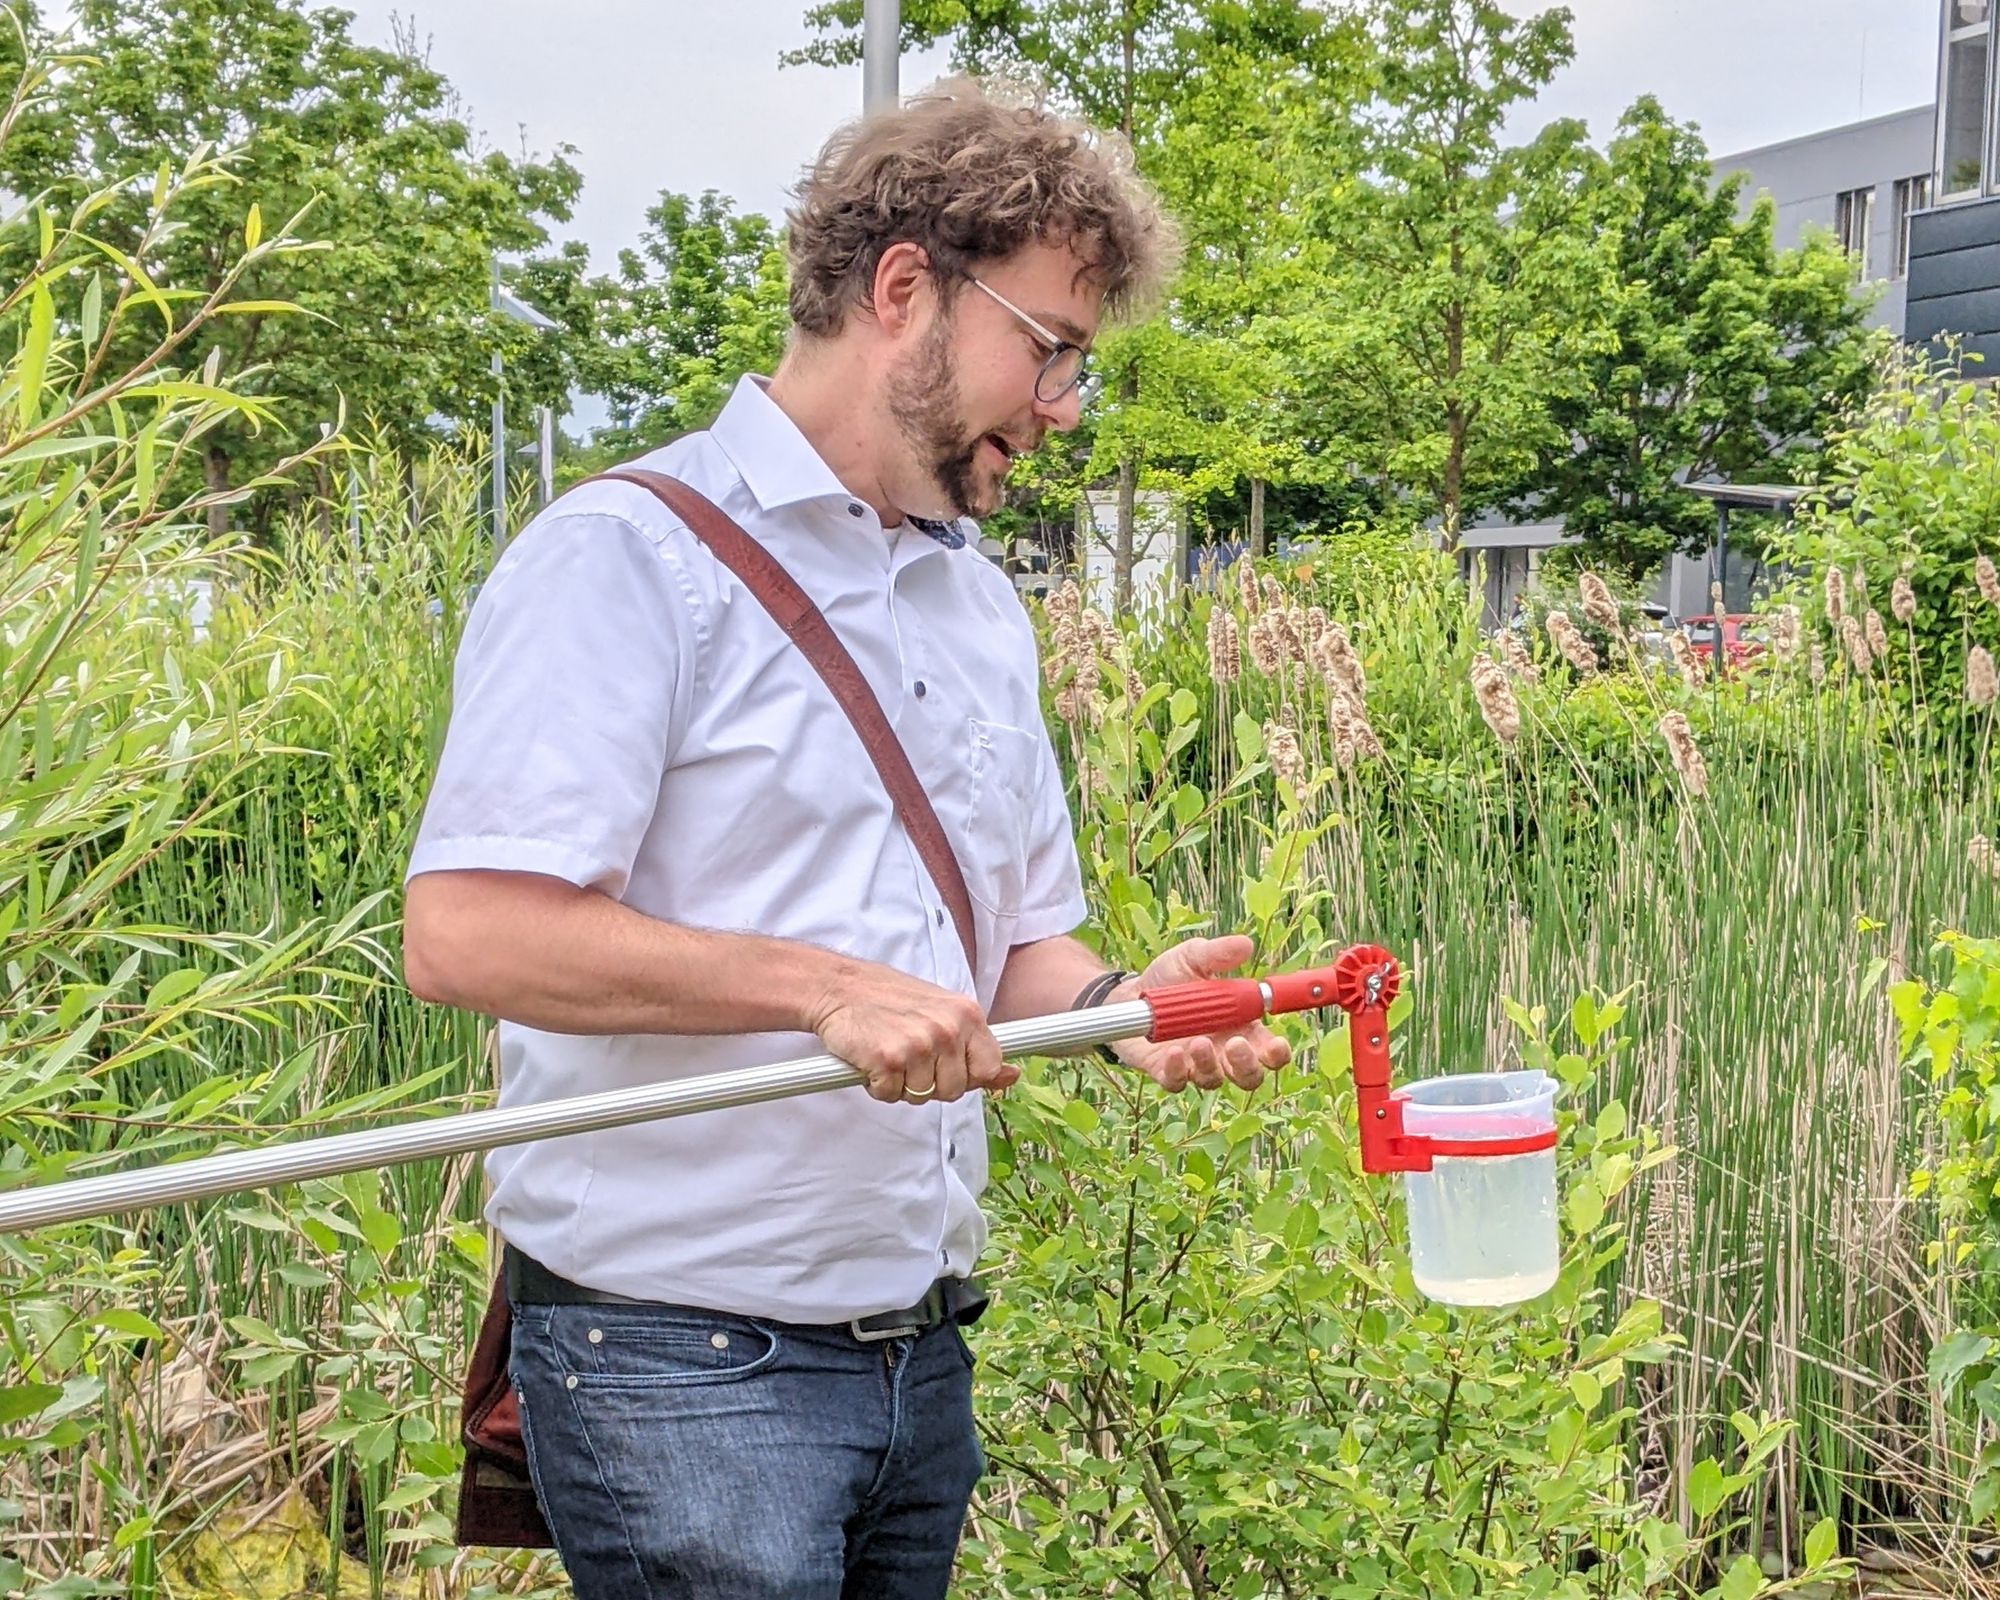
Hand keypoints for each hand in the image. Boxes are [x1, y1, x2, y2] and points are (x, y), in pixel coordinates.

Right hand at [805, 958, 1012, 1105]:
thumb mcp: (942, 1012)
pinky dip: (877, 1085)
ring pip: (921, 1096)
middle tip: (909, 1058)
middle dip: (930, 1084)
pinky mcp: (888, 1060)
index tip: (948, 1068)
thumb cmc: (889, 999)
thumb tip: (1011, 1076)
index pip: (989, 1067)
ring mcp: (919, 1045)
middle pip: (954, 1090)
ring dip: (901, 1085)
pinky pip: (889, 1095)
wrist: (839, 987)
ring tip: (889, 1054)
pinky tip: (871, 1059)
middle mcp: (947, 1029)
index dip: (968, 1076)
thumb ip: (974, 1044)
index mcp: (966, 1014)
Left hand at [1110, 935, 1291, 1093]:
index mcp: (1239, 1025)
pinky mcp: (1167, 1072)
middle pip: (1249, 1075)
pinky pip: (1177, 1082)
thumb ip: (1218, 953)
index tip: (1276, 1044)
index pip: (1268, 1049)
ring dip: (1210, 1065)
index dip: (1277, 1053)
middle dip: (1248, 1066)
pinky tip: (1173, 1052)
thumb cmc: (1169, 976)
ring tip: (1198, 1042)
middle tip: (1235, 1044)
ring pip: (1214, 1080)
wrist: (1128, 993)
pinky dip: (1177, 1071)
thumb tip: (1245, 945)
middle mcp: (1221, 1050)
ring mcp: (1194, 1063)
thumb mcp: (1192, 957)